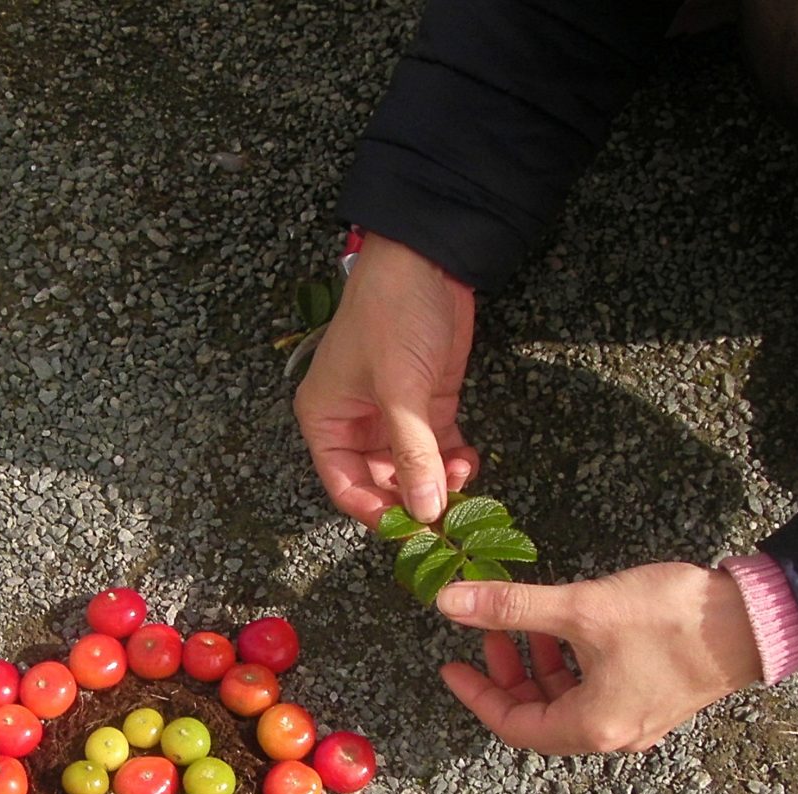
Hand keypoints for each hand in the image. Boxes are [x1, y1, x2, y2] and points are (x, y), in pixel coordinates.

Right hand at [293, 232, 479, 528]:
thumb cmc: (392, 314)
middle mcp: (356, 422)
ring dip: (439, 480)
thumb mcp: (400, 388)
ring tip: (464, 479)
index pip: (345, 486)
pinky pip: (438, 448)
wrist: (428, 260)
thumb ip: (413, 453)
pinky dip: (454, 460)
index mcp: (327, 419)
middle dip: (415, 498)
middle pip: (382, 483)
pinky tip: (470, 461)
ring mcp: (393, 414)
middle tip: (449, 514)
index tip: (413, 530)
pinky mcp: (427, 403)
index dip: (377, 513)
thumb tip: (426, 510)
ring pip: (414, 468)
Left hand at [435, 563, 761, 753]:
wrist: (753, 620)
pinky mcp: (656, 697)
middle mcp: (613, 733)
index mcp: (590, 726)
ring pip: (569, 701)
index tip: (452, 665)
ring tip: (527, 623)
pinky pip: (597, 690)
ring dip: (541, 665)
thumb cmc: (671, 620)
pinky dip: (573, 663)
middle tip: (491, 633)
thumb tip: (452, 603)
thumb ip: (513, 608)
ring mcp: (638, 718)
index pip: (513, 725)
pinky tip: (571, 626)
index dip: (477, 694)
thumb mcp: (582, 608)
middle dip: (509, 674)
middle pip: (540, 716)